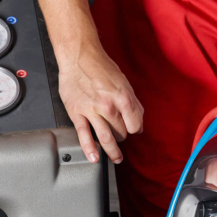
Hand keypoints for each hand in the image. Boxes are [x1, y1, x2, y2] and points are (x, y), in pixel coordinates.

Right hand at [57, 42, 143, 163]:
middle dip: (123, 136)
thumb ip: (133, 103)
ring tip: (116, 157)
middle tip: (121, 135)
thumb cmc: (101, 67)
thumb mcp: (124, 82)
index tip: (133, 129)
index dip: (135, 128)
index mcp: (123, 98)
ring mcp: (92, 111)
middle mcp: (109, 106)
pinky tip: (94, 158)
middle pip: (121, 132)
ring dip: (112, 151)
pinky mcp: (77, 113)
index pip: (135, 124)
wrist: (79, 58)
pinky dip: (90, 149)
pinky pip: (84, 135)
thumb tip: (139, 121)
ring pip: (105, 138)